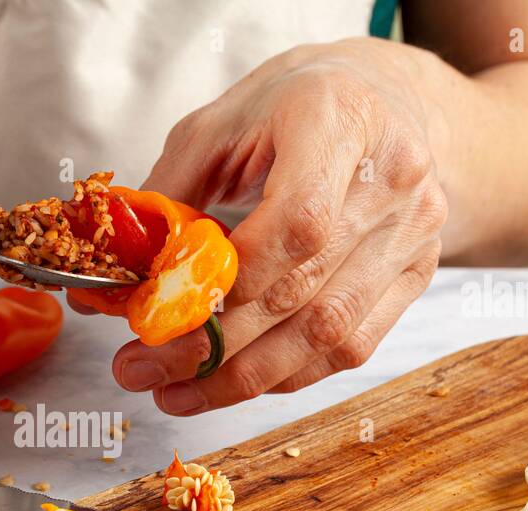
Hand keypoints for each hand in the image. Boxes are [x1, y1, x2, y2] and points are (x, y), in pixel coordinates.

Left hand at [115, 38, 445, 413]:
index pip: (299, 223)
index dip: (234, 284)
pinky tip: (230, 384)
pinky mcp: (417, 274)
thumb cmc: (290, 109)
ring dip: (243, 379)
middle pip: (305, 291)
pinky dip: (284, 376)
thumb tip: (110, 289)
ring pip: (328, 334)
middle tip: (140, 370)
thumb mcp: (216, 128)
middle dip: (212, 347)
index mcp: (340, 118)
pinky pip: (350, 348)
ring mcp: (412, 231)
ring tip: (175, 393)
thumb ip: (166, 202)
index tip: (166, 314)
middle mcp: (393, 177)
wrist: (382, 100)